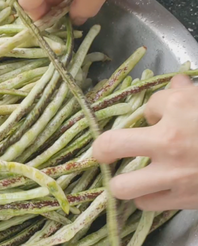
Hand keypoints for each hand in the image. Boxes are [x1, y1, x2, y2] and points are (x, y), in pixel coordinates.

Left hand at [93, 75, 197, 210]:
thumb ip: (188, 93)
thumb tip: (174, 85)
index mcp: (180, 109)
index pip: (149, 107)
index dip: (153, 112)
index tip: (160, 116)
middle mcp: (170, 141)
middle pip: (110, 146)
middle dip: (102, 150)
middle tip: (102, 152)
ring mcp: (176, 175)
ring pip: (124, 186)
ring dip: (124, 181)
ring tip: (129, 176)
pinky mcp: (186, 200)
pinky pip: (148, 204)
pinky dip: (147, 198)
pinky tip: (153, 190)